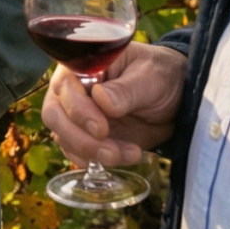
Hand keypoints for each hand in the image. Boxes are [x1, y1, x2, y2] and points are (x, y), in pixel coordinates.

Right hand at [41, 42, 185, 166]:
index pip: (63, 87)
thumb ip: (125, 89)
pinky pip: (78, 152)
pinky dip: (97, 161)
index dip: (76, 110)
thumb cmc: (159, 76)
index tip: (101, 129)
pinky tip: (125, 157)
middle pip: (54, 115)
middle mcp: (72, 91)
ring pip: (64, 137)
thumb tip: (101, 99)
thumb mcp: (149, 78)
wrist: (175, 100)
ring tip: (129, 154)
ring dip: (92, 152)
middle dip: (79, 138)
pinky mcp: (87, 136)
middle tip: (110, 151)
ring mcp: (77, 115)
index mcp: (81, 67)